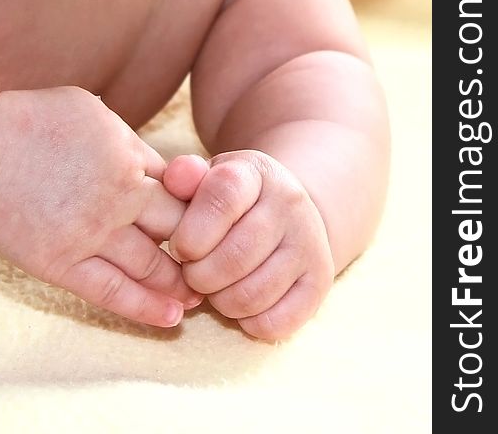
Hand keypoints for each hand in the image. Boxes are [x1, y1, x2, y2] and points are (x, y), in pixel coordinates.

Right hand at [0, 87, 201, 326]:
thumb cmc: (30, 122)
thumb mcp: (91, 110)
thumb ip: (129, 139)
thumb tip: (156, 163)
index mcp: (130, 158)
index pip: (183, 191)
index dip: (201, 209)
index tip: (211, 225)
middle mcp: (119, 198)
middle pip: (180, 230)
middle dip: (204, 250)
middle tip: (218, 267)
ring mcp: (91, 234)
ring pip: (154, 266)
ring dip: (182, 284)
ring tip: (199, 297)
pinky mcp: (63, 263)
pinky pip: (113, 292)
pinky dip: (146, 307)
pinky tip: (171, 319)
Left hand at [164, 150, 334, 339]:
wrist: (286, 212)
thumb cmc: (228, 200)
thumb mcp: (205, 179)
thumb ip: (184, 177)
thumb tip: (177, 176)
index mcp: (254, 173)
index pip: (222, 199)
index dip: (191, 234)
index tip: (180, 248)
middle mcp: (289, 204)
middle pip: (235, 257)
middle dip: (199, 275)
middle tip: (192, 273)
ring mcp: (310, 243)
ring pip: (252, 295)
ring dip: (220, 302)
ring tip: (214, 287)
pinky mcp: (320, 281)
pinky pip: (276, 322)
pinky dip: (249, 322)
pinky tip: (240, 304)